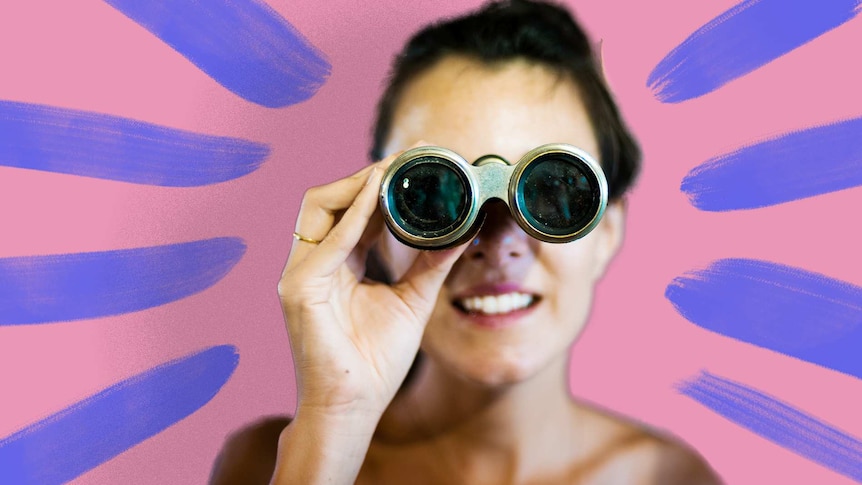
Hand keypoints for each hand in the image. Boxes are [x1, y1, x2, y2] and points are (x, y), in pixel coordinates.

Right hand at [278, 146, 467, 422]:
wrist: (352, 407)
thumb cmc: (375, 361)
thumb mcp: (412, 300)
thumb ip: (431, 263)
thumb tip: (463, 229)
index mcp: (336, 265)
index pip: (351, 211)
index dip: (379, 184)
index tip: (415, 163)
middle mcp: (312, 263)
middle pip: (329, 200)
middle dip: (366, 174)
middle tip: (408, 157)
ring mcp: (299, 274)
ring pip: (318, 207)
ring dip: (357, 184)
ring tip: (393, 168)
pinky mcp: (298, 288)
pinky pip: (328, 240)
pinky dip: (354, 214)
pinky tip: (379, 194)